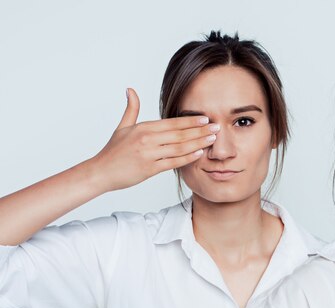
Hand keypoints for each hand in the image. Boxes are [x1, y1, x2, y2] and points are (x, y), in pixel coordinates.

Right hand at [89, 88, 217, 191]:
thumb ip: (131, 109)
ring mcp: (149, 155)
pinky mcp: (149, 169)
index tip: (205, 118)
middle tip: (216, 126)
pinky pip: (173, 162)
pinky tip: (199, 153)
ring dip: (198, 143)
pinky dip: (187, 158)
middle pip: (179, 134)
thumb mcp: (122, 127)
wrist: (101, 172)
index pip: (172, 123)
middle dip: (200, 130)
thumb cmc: (113, 151)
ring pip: (179, 148)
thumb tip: (130, 90)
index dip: (190, 120)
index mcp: (143, 128)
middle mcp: (147, 140)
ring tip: (212, 139)